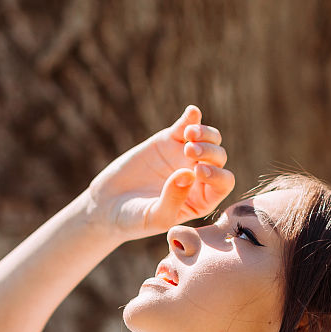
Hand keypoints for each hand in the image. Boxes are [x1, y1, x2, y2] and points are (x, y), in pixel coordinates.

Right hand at [87, 105, 234, 241]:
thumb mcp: (155, 217)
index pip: (223, 183)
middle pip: (218, 158)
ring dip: (205, 134)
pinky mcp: (169, 141)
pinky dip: (191, 117)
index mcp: (202, 199)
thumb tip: (189, 173)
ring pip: (209, 139)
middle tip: (189, 151)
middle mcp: (198, 177)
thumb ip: (173, 200)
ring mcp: (185, 157)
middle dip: (209, 152)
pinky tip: (192, 112)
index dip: (217, 175)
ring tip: (189, 135)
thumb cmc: (134, 219)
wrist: (107, 205)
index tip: (199, 171)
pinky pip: (186, 125)